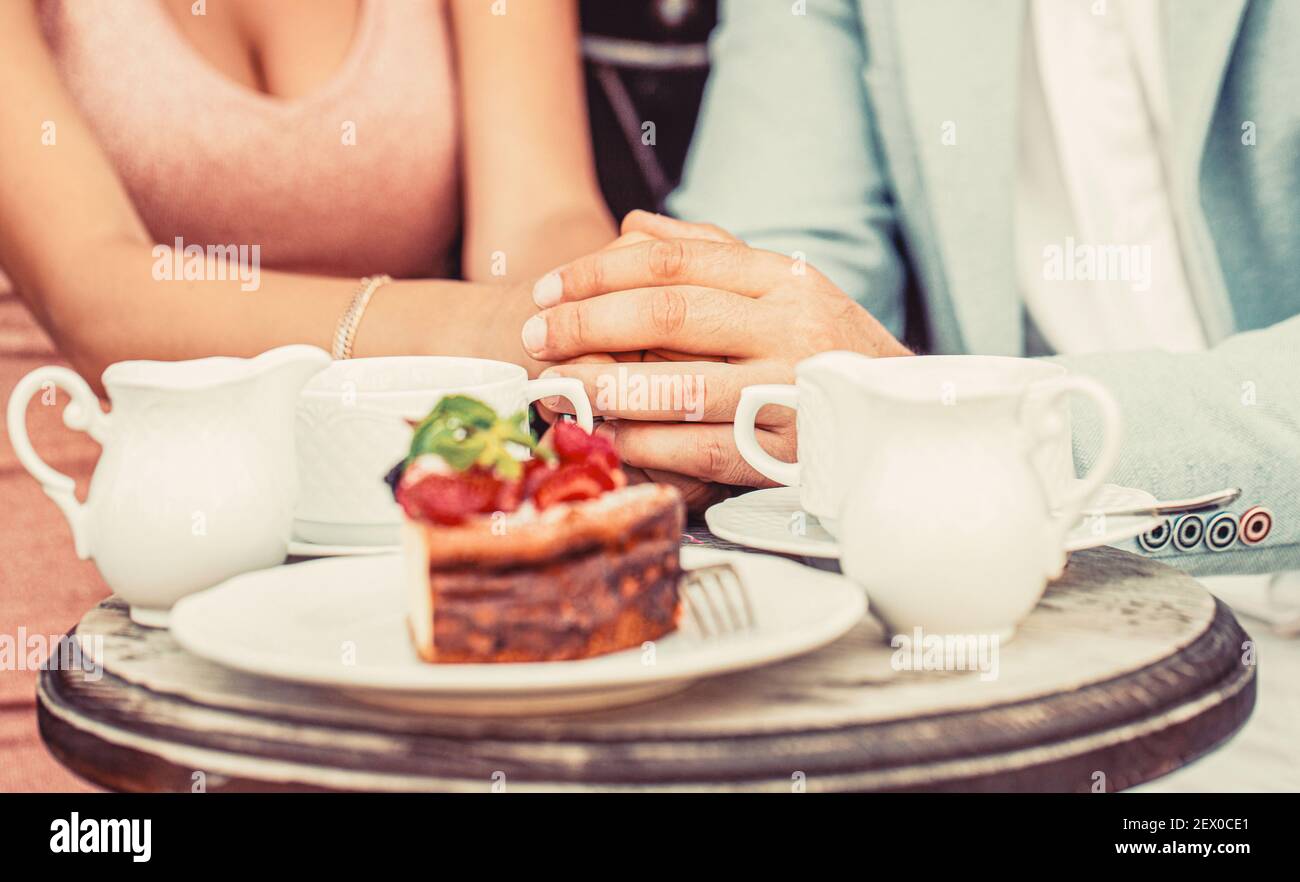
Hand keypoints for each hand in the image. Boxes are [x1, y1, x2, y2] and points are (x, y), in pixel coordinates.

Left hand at [521, 216, 908, 505]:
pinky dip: (642, 445)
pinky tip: (603, 437)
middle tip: (536, 337)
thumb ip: (711, 252)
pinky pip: (697, 450)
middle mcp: (791, 328)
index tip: (547, 290)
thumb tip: (631, 225)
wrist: (903, 423)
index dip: (599, 272)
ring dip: (603, 388)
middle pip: (668, 313)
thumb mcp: (785, 289)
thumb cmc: (826, 351)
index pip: (675, 260)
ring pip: (677, 386)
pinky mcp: (786, 455)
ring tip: (554, 388)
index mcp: (785, 279)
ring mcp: (791, 393)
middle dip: (587, 323)